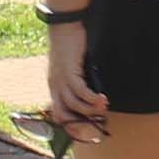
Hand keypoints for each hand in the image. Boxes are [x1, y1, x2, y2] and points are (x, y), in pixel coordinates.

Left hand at [43, 22, 109, 144]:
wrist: (65, 27)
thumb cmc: (71, 46)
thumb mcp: (74, 68)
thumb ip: (80, 82)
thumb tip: (94, 95)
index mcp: (54, 87)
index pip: (58, 115)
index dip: (71, 126)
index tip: (87, 131)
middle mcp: (54, 87)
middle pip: (63, 115)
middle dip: (80, 123)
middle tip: (97, 123)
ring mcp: (60, 80)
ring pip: (74, 105)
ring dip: (90, 110)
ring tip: (104, 107)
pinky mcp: (69, 72)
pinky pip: (80, 92)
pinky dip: (92, 98)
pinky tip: (102, 99)